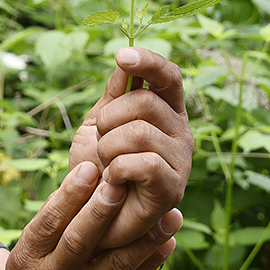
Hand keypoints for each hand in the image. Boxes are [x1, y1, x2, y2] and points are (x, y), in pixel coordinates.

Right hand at [0, 162, 180, 269]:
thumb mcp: (27, 254)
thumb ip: (51, 223)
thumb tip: (81, 177)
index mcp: (29, 257)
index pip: (49, 222)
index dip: (68, 194)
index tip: (89, 167)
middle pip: (78, 241)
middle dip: (100, 211)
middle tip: (122, 183)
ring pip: (113, 265)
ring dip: (144, 238)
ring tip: (169, 214)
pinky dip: (150, 263)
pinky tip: (168, 242)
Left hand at [69, 47, 193, 249]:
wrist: (88, 214)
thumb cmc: (94, 167)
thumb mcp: (99, 123)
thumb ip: (114, 93)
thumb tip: (125, 58)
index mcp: (165, 110)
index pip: (167, 75)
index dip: (147, 62)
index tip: (122, 56)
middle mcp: (180, 131)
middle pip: (145, 101)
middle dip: (108, 120)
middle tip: (101, 142)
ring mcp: (181, 159)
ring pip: (139, 131)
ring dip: (108, 147)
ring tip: (106, 164)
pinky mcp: (174, 187)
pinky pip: (143, 162)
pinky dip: (117, 169)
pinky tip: (114, 181)